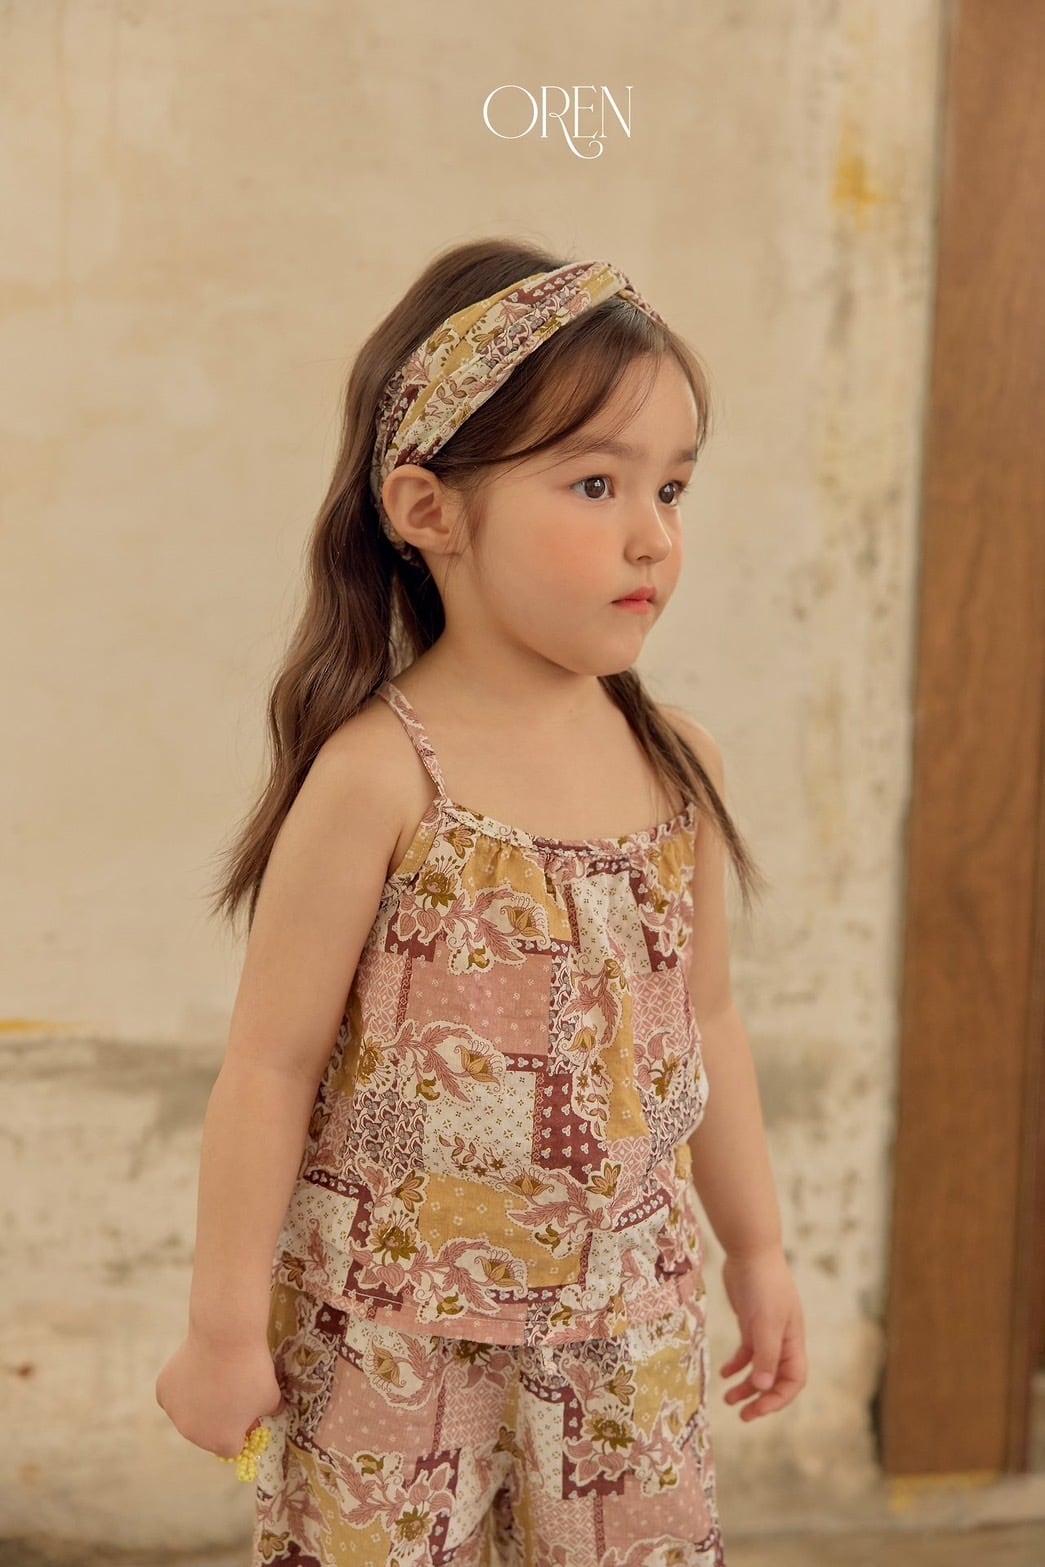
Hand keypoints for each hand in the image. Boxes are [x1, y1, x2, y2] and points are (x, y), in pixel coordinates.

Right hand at [155, 1331, 286, 1458]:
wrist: (224, 1339)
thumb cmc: (251, 1372)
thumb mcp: (272, 1397)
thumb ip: (271, 1411)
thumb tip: (272, 1411)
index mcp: (221, 1442)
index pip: (232, 1447)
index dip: (241, 1430)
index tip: (247, 1412)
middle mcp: (193, 1435)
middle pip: (208, 1432)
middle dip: (219, 1418)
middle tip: (231, 1391)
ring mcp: (174, 1413)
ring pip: (189, 1413)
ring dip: (199, 1403)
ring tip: (214, 1376)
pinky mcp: (163, 1391)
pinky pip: (175, 1395)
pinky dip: (184, 1386)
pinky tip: (197, 1368)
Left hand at [719, 1243, 805, 1420]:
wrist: (750, 1251)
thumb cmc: (763, 1284)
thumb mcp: (765, 1321)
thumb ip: (766, 1354)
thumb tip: (765, 1386)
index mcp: (793, 1341)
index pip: (794, 1380)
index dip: (778, 1399)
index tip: (757, 1410)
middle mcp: (782, 1339)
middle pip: (777, 1378)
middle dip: (761, 1399)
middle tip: (742, 1415)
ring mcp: (766, 1331)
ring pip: (760, 1367)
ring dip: (746, 1385)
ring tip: (728, 1399)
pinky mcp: (751, 1322)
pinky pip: (747, 1351)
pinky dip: (737, 1364)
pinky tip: (724, 1373)